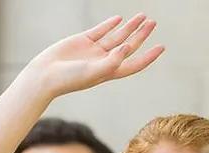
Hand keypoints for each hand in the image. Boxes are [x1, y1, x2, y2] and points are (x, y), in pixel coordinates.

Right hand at [27, 13, 164, 97]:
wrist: (46, 75)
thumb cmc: (70, 79)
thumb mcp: (94, 72)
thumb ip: (111, 62)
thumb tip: (126, 49)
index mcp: (111, 72)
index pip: (136, 63)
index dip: (150, 56)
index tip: (162, 47)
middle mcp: (106, 61)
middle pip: (129, 46)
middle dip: (142, 35)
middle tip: (154, 23)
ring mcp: (95, 50)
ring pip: (117, 36)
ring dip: (129, 27)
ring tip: (142, 17)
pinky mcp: (83, 41)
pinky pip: (101, 30)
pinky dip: (110, 24)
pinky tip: (120, 19)